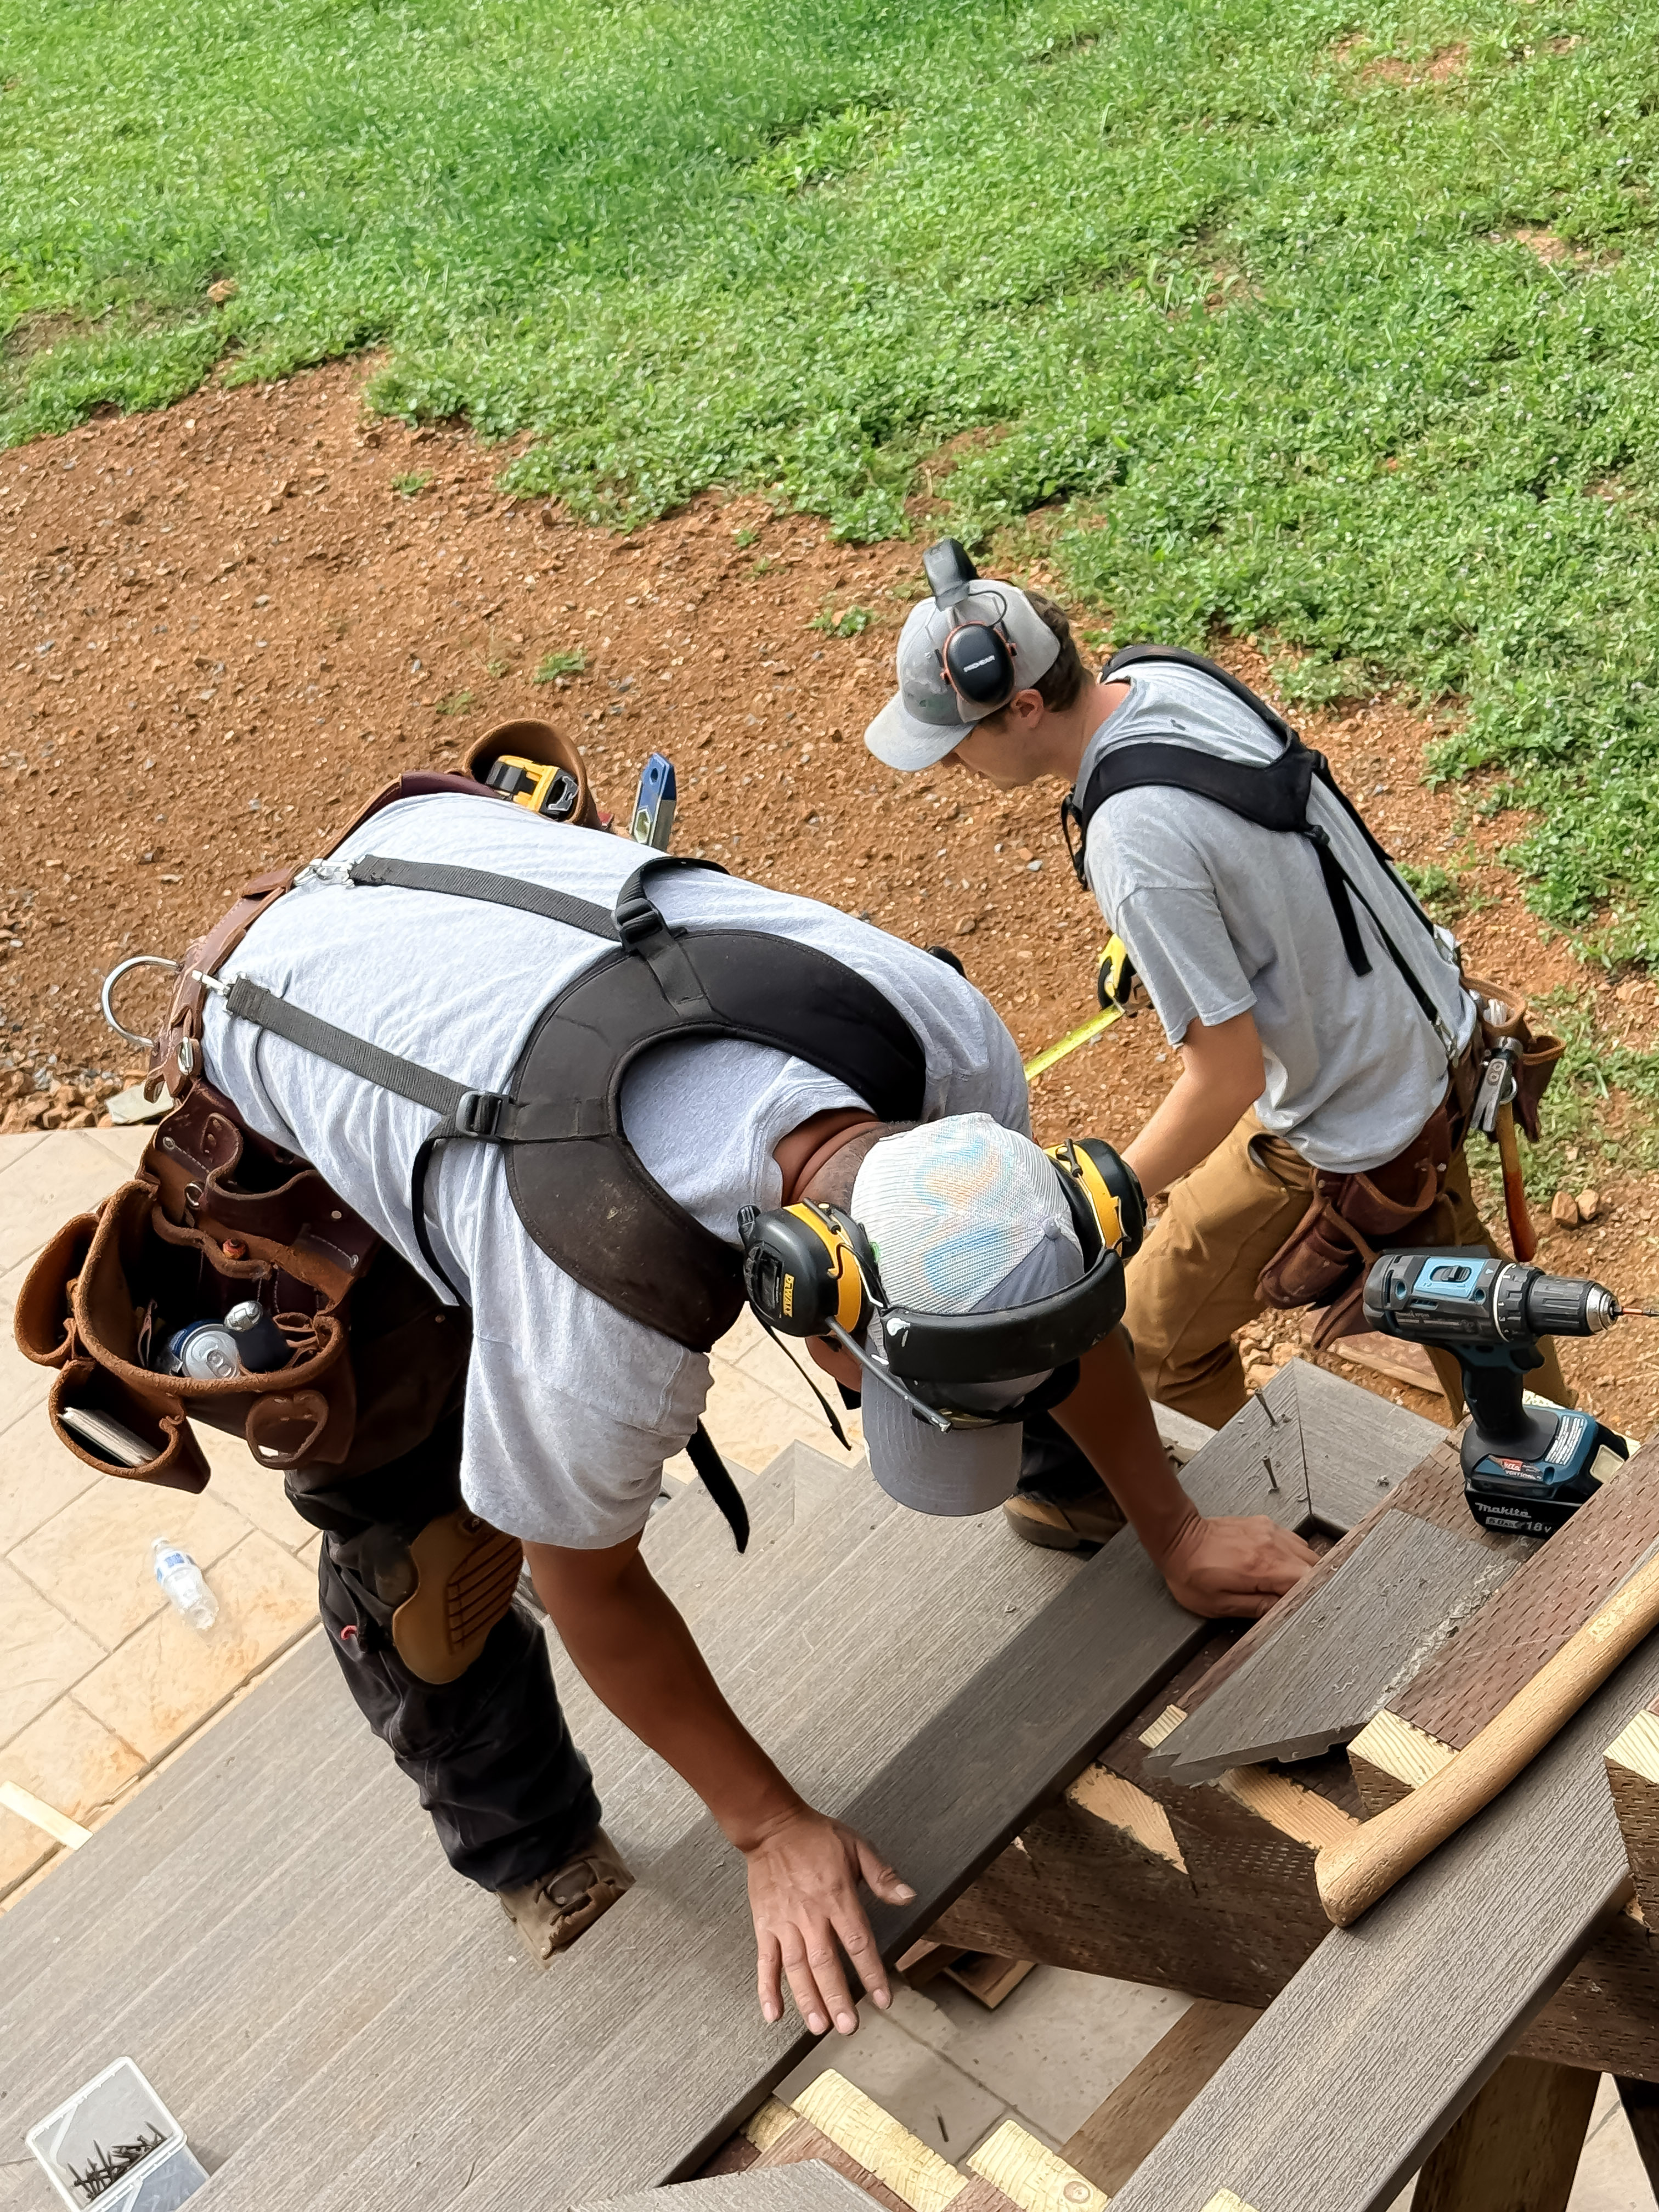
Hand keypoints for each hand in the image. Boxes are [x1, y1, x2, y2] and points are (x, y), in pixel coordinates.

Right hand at [745, 1805, 914, 2034]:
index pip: (858, 1941)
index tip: (884, 1999)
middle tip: (848, 2026)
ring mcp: (785, 1922)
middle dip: (837, 1997)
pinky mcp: (765, 1924)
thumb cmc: (815, 1836)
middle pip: (825, 1962)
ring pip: (796, 1968)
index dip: (872, 1972)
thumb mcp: (857, 1847)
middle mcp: (811, 1914)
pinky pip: (765, 1961)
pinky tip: (773, 2013)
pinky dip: (767, 1989)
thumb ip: (883, 1876)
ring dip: (807, 1999)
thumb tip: (909, 1895)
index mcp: (837, 1896)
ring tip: (819, 2026)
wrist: (771, 1826)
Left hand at [1153, 1510, 1317, 1618]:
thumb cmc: (1191, 1572)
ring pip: (1306, 1551)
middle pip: (1314, 1565)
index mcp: (1261, 1566)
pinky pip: (1292, 1541)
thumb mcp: (1221, 1605)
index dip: (1311, 1597)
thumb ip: (1259, 1609)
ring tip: (1282, 1584)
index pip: (1308, 1582)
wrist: (1178, 1538)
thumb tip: (1286, 1612)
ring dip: (1302, 1570)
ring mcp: (1269, 1530)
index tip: (1305, 1607)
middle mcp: (1270, 1544)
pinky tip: (1275, 1566)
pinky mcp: (1264, 1524)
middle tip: (1293, 1599)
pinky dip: (1292, 1556)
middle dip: (1309, 1585)